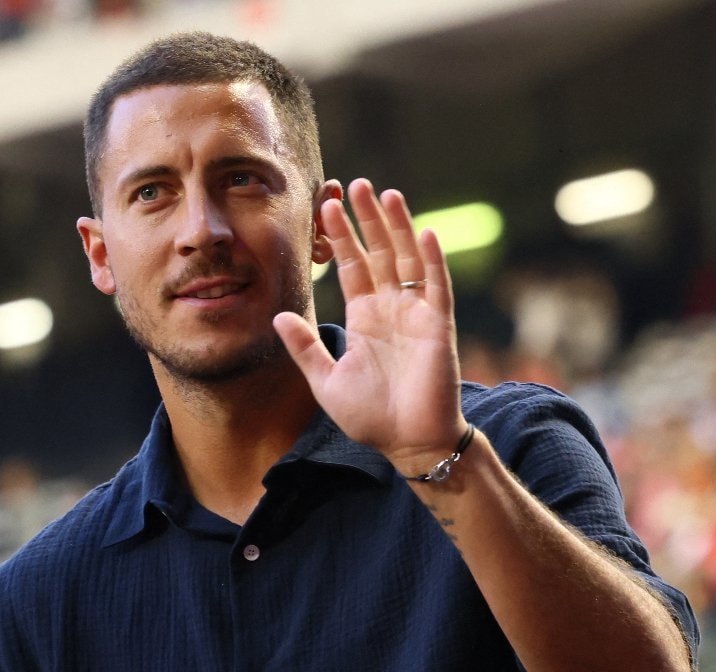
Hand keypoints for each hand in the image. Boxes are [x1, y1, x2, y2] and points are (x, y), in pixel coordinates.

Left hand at [273, 178, 466, 469]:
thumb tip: (278, 315)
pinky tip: (424, 233)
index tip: (325, 206)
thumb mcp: (325, 381)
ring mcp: (415, 313)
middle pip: (378, 252)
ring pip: (406, 259)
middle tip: (355, 184)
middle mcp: (390, 308)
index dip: (340, 237)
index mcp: (364, 317)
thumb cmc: (371, 416)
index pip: (351, 266)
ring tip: (385, 193)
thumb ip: (305, 348)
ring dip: (397, 227)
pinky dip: (432, 260)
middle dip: (366, 219)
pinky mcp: (437, 325)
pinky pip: (435, 286)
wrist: (407, 443)